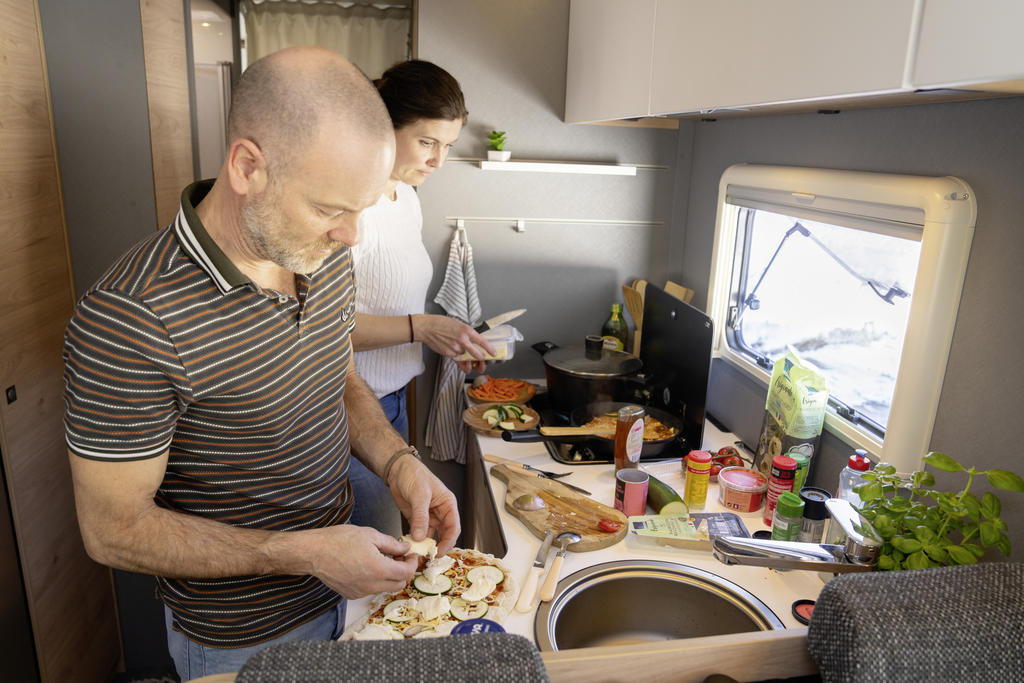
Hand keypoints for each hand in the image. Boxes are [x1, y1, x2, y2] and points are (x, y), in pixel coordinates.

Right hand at [304, 525, 418, 598]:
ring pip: (385, 588)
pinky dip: (375, 581)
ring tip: (382, 560)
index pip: (406, 573)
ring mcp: (360, 592)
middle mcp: (371, 585)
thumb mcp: (370, 535)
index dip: (412, 563)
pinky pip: (370, 590)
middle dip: (403, 571)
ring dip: (389, 576)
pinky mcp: (351, 594)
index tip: (411, 555)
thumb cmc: (338, 541)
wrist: (313, 552)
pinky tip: (367, 567)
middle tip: (398, 557)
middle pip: (399, 584)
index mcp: (379, 569)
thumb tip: (404, 549)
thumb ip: (391, 544)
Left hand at [387, 456, 460, 555]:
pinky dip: (415, 540)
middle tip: (429, 557)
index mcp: (447, 504)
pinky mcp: (416, 518)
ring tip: (419, 554)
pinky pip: (419, 533)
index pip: (453, 527)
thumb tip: (419, 537)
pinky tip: (410, 546)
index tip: (439, 552)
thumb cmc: (414, 474)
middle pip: (444, 534)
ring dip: (426, 545)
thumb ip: (420, 516)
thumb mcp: (419, 495)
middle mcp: (440, 512)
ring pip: (431, 535)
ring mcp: (428, 516)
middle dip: (438, 546)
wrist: (397, 469)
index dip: (448, 541)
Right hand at [413, 315, 494, 370]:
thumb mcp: (458, 324)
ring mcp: (455, 348)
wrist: (427, 328)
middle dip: (481, 360)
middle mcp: (462, 340)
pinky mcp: (448, 354)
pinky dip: (458, 357)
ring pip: (465, 356)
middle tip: (482, 360)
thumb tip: (475, 341)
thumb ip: (467, 333)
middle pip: (476, 355)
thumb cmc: (441, 323)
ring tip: (463, 354)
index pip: (482, 342)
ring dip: (466, 357)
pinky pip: (457, 359)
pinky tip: (454, 351)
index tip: (493, 353)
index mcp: (466, 330)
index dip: (490, 349)